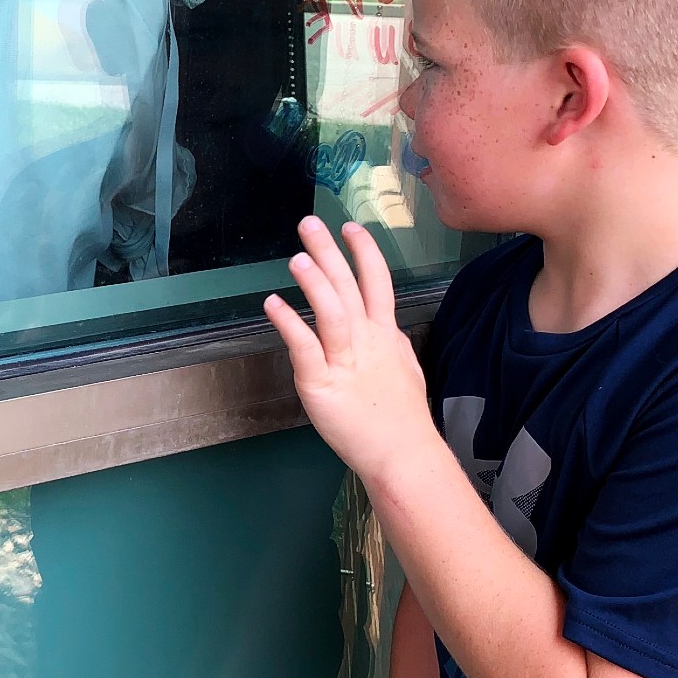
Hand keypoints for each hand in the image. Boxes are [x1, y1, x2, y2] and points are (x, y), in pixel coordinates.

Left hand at [263, 216, 436, 480]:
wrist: (403, 454)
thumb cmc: (402, 417)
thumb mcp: (404, 368)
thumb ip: (388, 343)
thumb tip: (382, 328)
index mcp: (385, 335)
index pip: (377, 283)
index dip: (364, 253)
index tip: (351, 228)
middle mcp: (366, 341)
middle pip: (349, 288)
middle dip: (330, 253)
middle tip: (310, 223)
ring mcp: (345, 361)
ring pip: (331, 312)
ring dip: (315, 282)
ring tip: (298, 256)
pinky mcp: (322, 384)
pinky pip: (305, 348)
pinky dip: (289, 323)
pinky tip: (274, 304)